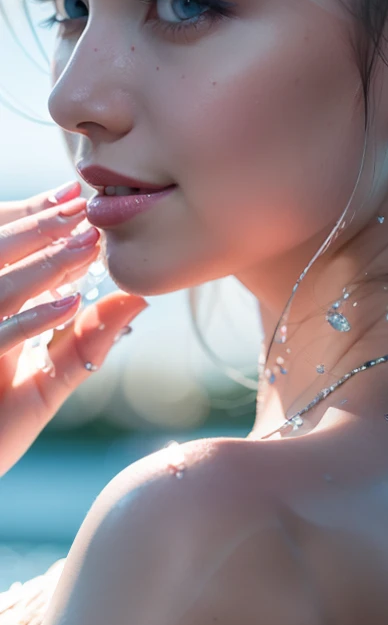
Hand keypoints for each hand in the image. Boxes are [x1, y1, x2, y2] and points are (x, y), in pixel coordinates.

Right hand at [0, 181, 147, 476]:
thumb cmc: (0, 425)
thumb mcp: (49, 378)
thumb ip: (88, 339)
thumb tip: (137, 297)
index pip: (11, 252)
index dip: (39, 221)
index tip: (79, 198)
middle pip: (0, 257)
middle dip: (41, 230)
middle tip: (84, 208)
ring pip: (1, 289)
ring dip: (43, 267)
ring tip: (85, 246)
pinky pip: (0, 337)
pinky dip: (34, 320)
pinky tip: (69, 305)